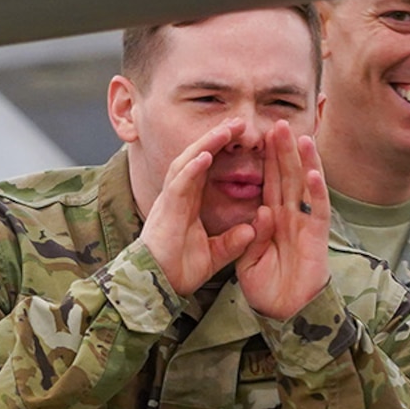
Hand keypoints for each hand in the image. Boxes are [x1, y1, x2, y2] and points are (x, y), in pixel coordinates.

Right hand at [137, 119, 261, 296]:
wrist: (157, 287)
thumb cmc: (179, 271)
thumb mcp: (215, 255)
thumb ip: (232, 242)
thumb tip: (252, 229)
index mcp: (188, 203)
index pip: (205, 168)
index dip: (220, 150)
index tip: (240, 137)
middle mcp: (178, 196)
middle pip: (196, 157)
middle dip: (215, 138)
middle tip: (236, 121)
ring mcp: (170, 201)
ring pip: (187, 163)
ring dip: (205, 144)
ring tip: (225, 129)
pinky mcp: (166, 211)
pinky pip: (179, 184)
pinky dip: (191, 168)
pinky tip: (205, 155)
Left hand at [235, 121, 331, 320]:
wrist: (284, 315)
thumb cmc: (267, 288)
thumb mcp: (249, 260)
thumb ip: (253, 235)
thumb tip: (260, 211)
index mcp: (274, 220)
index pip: (270, 184)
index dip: (267, 161)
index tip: (262, 137)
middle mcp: (291, 217)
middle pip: (288, 178)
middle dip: (284, 151)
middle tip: (278, 123)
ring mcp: (306, 225)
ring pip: (306, 188)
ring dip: (303, 162)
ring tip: (300, 136)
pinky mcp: (317, 238)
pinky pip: (317, 211)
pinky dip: (316, 192)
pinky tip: (312, 172)